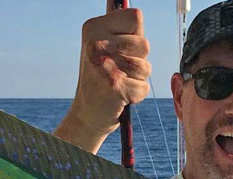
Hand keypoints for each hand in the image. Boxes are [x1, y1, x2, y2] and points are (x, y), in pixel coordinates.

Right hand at [54, 1, 150, 152]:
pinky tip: (120, 97)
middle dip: (139, 60)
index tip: (122, 47)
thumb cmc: (100, 78)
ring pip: (146, 67)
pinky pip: (143, 88)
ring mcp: (105, 65)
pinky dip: (135, 96)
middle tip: (120, 70)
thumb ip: (121, 29)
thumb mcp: (104, 47)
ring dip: (138, 79)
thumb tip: (129, 6)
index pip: (136, 17)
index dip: (135, 35)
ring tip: (120, 83)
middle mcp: (96, 43)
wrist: (86, 114)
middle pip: (145, 44)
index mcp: (93, 28)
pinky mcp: (114, 87)